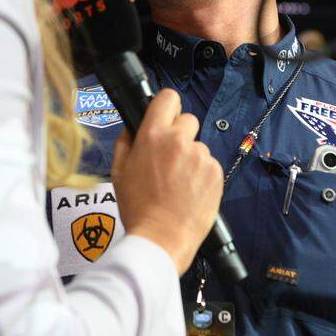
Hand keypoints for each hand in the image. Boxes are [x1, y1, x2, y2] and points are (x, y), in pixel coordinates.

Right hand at [109, 88, 222, 273]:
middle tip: (170, 158)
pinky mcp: (216, 173)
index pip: (168, 97)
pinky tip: (190, 192)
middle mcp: (179, 141)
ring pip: (198, 146)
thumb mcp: (119, 173)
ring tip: (179, 183)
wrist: (162, 238)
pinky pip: (209, 165)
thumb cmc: (138, 208)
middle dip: (180, 134)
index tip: (165, 117)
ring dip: (191, 158)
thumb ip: (124, 143)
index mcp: (153, 136)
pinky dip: (202, 175)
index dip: (167, 106)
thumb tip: (131, 128)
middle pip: (187, 120)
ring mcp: (201, 157)